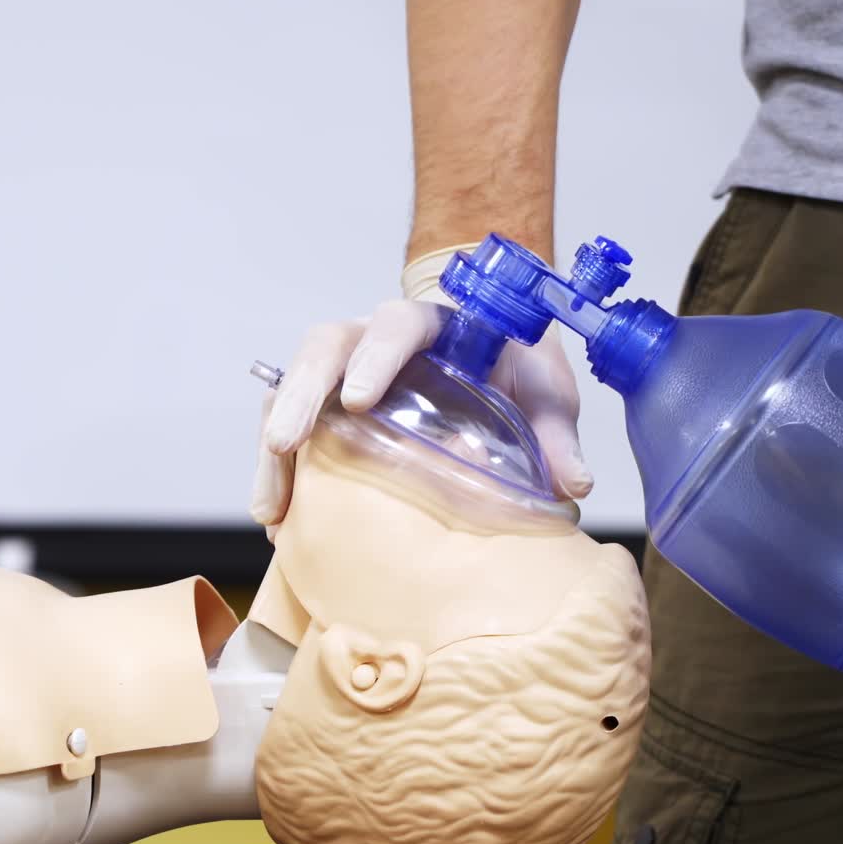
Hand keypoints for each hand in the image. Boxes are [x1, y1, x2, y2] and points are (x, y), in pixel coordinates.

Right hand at [250, 302, 590, 528]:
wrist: (491, 343)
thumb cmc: (514, 360)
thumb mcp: (542, 389)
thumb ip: (555, 431)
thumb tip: (572, 487)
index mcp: (430, 324)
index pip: (394, 325)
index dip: (373, 358)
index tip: (358, 400)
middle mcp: (373, 338)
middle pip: (322, 349)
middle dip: (298, 395)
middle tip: (281, 445)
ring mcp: (344, 369)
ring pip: (292, 387)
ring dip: (274, 447)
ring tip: (270, 508)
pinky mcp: (328, 404)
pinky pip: (290, 424)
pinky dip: (279, 471)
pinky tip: (278, 519)